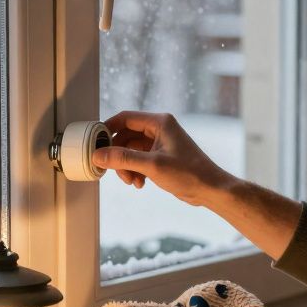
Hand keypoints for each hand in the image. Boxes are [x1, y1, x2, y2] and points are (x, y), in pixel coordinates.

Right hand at [91, 112, 233, 206]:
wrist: (209, 189)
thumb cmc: (188, 173)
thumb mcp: (152, 166)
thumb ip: (123, 159)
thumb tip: (98, 155)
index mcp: (160, 122)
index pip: (125, 118)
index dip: (108, 129)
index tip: (96, 143)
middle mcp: (159, 129)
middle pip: (125, 136)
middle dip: (119, 156)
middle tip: (116, 171)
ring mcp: (160, 143)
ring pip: (131, 151)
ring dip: (127, 167)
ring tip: (132, 182)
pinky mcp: (160, 157)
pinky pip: (138, 160)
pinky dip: (135, 171)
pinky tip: (140, 184)